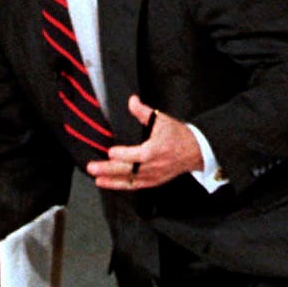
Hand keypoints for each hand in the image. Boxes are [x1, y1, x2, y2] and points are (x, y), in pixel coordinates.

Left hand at [87, 96, 203, 189]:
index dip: (122, 154)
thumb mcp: (162, 120)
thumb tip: (131, 101)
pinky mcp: (152, 182)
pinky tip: (107, 183)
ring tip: (96, 178)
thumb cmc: (178, 136)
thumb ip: (143, 112)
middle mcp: (152, 166)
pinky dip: (119, 185)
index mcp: (155, 151)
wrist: (195, 151)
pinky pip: (134, 186)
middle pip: (127, 170)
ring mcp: (152, 176)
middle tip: (92, 167)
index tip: (109, 152)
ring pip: (129, 180)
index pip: (136, 155)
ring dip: (111, 180)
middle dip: (108, 169)